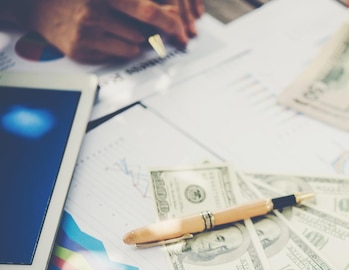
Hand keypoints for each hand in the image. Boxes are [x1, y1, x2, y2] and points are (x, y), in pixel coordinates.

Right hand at [19, 0, 199, 63]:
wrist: (38, 5)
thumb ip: (138, 2)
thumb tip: (171, 13)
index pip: (148, 10)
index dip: (169, 23)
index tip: (181, 31)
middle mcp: (95, 13)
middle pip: (143, 34)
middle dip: (151, 34)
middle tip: (150, 31)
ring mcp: (86, 34)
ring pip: (132, 48)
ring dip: (134, 41)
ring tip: (118, 28)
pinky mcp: (80, 51)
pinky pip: (116, 57)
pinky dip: (117, 49)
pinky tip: (104, 37)